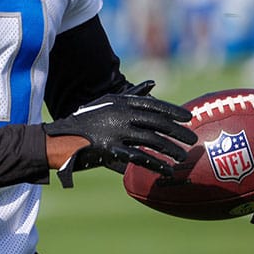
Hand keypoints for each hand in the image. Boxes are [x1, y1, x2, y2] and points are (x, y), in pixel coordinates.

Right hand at [45, 81, 197, 187]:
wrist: (61, 138)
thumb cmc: (86, 120)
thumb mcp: (107, 102)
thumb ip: (131, 94)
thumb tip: (153, 83)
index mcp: (121, 103)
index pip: (153, 105)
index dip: (173, 111)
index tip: (188, 117)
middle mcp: (120, 115)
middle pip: (157, 122)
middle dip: (177, 131)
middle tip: (192, 139)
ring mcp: (116, 132)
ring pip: (152, 140)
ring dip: (171, 150)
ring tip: (182, 157)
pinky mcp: (111, 149)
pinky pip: (139, 157)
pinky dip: (156, 164)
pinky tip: (167, 170)